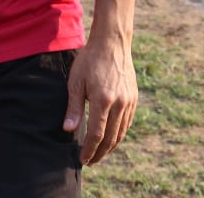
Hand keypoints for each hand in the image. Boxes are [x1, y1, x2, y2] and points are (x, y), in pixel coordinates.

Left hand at [62, 36, 137, 164]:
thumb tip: (69, 130)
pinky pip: (128, 122)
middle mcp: (119, 103)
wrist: (111, 42)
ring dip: (110, 146)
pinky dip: (119, 134)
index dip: (89, 150)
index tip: (83, 159)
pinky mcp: (134, 97)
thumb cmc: (89, 60)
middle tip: (90, 161)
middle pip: (111, 138)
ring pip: (121, 132)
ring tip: (99, 153)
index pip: (96, 134)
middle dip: (100, 153)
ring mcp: (129, 101)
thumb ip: (73, 107)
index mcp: (103, 100)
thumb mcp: (76, 82)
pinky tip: (111, 137)